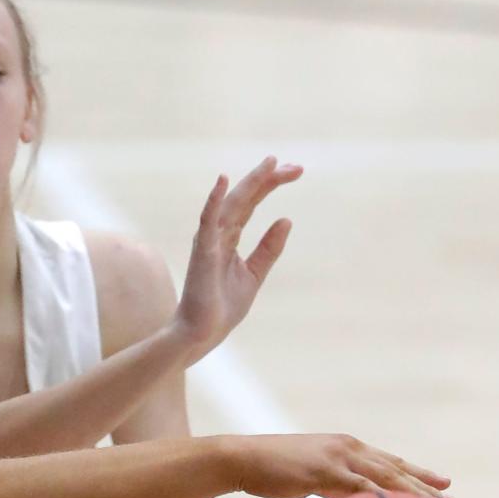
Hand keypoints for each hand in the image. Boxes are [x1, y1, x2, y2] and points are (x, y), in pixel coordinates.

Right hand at [174, 157, 302, 359]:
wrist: (203, 334)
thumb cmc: (222, 307)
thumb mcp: (254, 274)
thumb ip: (268, 248)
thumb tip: (286, 219)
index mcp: (228, 239)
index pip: (250, 204)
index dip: (270, 185)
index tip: (295, 171)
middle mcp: (217, 235)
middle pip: (243, 199)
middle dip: (267, 180)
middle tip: (295, 166)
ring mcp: (208, 242)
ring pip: (231, 205)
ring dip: (250, 183)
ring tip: (270, 163)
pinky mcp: (203, 254)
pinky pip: (208, 222)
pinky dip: (214, 201)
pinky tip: (223, 180)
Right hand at [228, 434, 451, 497]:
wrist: (240, 458)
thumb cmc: (267, 470)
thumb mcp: (306, 476)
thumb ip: (330, 486)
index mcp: (343, 447)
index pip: (387, 460)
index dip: (416, 471)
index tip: (442, 481)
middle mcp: (347, 448)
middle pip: (395, 468)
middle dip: (425, 484)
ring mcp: (338, 458)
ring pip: (386, 476)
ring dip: (415, 494)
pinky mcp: (325, 470)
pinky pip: (362, 488)